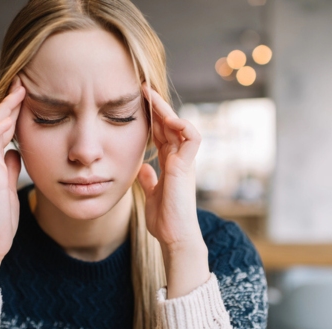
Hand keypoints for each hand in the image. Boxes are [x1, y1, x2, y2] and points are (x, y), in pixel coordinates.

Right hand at [0, 76, 24, 317]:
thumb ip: (11, 169)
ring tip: (18, 93)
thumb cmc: (1, 220)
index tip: (26, 95)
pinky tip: (9, 120)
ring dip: (4, 111)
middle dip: (8, 104)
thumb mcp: (10, 188)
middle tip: (22, 83)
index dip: (12, 112)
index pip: (1, 131)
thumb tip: (15, 152)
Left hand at [137, 85, 209, 297]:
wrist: (175, 237)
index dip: (152, 118)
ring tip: (151, 96)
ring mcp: (185, 162)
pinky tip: (168, 118)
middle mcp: (179, 160)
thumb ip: (149, 180)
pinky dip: (183, 126)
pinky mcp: (187, 167)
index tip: (138, 102)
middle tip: (143, 88)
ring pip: (180, 127)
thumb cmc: (166, 220)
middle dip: (157, 106)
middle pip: (169, 125)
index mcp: (170, 164)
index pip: (162, 134)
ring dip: (167, 110)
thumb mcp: (152, 195)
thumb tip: (142, 169)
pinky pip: (193, 139)